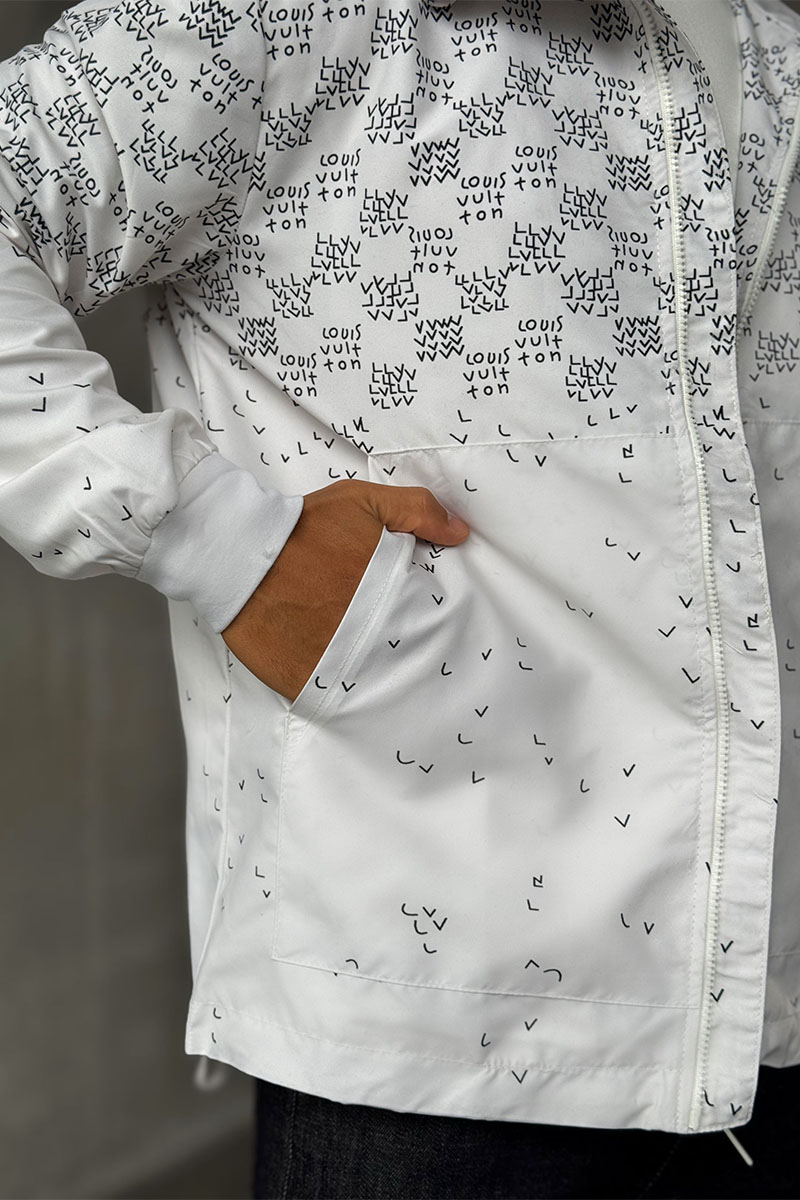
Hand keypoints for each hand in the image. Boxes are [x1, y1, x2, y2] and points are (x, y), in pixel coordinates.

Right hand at [220, 479, 469, 701]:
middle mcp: (374, 631)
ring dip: (380, 666)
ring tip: (368, 649)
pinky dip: (343, 685)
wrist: (238, 553)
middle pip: (412, 649)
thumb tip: (460, 533)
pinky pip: (339, 694)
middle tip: (393, 630)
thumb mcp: (363, 502)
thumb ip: (416, 512)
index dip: (434, 612)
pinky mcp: (307, 684)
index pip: (435, 613)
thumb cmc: (303, 527)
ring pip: (380, 676)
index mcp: (393, 590)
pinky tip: (341, 666)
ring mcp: (341, 660)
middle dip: (410, 643)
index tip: (425, 607)